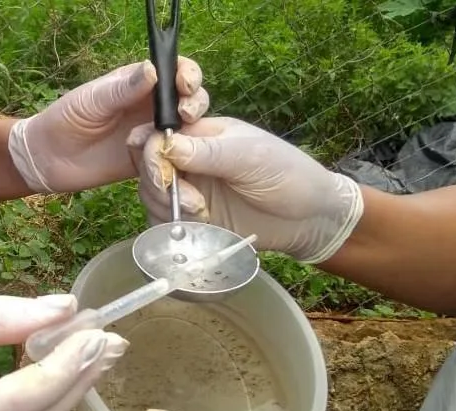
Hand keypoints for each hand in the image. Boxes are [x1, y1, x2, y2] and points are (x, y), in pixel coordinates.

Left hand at [8, 57, 208, 192]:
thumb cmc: (66, 119)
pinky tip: (173, 160)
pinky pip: (172, 157)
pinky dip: (179, 158)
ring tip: (179, 138)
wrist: (49, 159)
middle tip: (187, 113)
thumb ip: (122, 89)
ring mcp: (152, 134)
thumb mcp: (93, 100)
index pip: (173, 71)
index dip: (187, 74)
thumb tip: (153, 71)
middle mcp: (150, 107)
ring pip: (186, 130)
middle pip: (188, 99)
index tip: (185, 83)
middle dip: (196, 102)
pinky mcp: (150, 160)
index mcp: (138, 83)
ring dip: (191, 132)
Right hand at [128, 117, 363, 263]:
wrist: (309, 218)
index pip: (157, 135)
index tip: (166, 171)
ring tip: (201, 214)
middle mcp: (188, 162)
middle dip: (159, 183)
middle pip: (147, 167)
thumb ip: (209, 152)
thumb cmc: (288, 175)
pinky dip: (171, 228)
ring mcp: (188, 192)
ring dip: (167, 207)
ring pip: (151, 196)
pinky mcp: (193, 222)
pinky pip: (164, 223)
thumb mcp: (251, 156)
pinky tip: (196, 229)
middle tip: (191, 201)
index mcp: (200, 135)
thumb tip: (167, 145)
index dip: (152, 151)